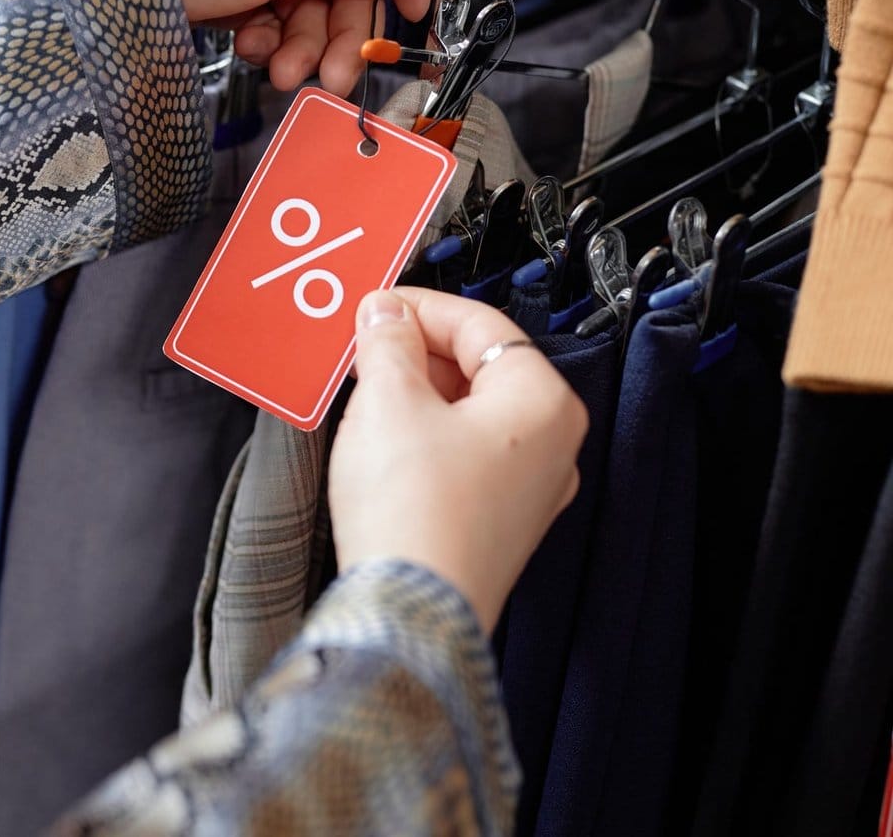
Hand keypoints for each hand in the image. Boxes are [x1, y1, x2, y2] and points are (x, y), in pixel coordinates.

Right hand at [328, 288, 586, 632]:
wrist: (407, 610)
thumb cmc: (415, 515)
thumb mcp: (388, 401)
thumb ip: (389, 343)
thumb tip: (388, 316)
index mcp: (544, 404)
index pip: (482, 325)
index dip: (421, 308)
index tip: (379, 308)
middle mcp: (550, 447)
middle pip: (481, 369)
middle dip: (419, 352)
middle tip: (368, 348)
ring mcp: (526, 491)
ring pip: (470, 416)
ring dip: (417, 396)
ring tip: (367, 393)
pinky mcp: (494, 525)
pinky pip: (462, 459)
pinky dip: (424, 439)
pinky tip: (384, 444)